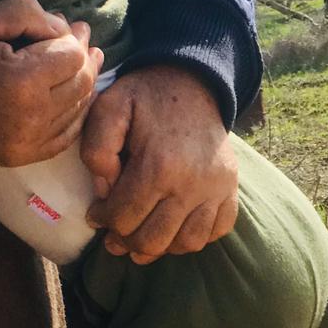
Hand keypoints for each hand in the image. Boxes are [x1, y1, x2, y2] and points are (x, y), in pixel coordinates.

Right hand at [0, 0, 102, 164]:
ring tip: (80, 61)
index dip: (73, 37)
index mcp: (23, 81)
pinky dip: (75, 111)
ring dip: (83, 82)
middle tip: (79, 38)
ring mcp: (32, 142)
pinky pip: (69, 133)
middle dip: (84, 57)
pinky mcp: (28, 156)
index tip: (67, 25)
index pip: (73, 55)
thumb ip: (25, 13)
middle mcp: (34, 116)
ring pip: (80, 107)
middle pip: (83, 81)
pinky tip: (71, 94)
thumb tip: (63, 27)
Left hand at [81, 66, 237, 263]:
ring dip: (159, 247)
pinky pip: (217, 231)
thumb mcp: (109, 107)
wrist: (192, 81)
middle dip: (126, 241)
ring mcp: (217, 189)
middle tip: (112, 234)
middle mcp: (193, 184)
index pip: (124, 217)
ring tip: (140, 238)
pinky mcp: (231, 188)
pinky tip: (173, 227)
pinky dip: (193, 237)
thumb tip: (104, 189)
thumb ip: (96, 148)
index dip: (103, 220)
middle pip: (153, 239)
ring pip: (186, 243)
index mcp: (159, 165)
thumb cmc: (145, 96)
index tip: (95, 213)